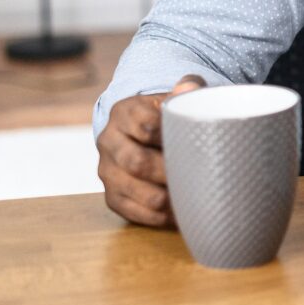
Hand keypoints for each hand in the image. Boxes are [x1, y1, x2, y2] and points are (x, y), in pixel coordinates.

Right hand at [96, 74, 206, 227]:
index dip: (171, 136)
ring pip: (130, 189)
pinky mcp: (112, 196)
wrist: (146, 133)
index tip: (193, 142)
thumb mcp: (176, 98)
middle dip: (168, 172)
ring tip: (189, 198)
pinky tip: (178, 214)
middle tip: (196, 176)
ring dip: (162, 198)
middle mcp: (109, 141)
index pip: (146, 126)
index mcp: (124, 112)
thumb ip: (187, 88)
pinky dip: (156, 216)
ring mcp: (107, 170)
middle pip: (136, 162)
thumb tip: (188, 87)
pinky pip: (130, 211)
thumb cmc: (169, 116)